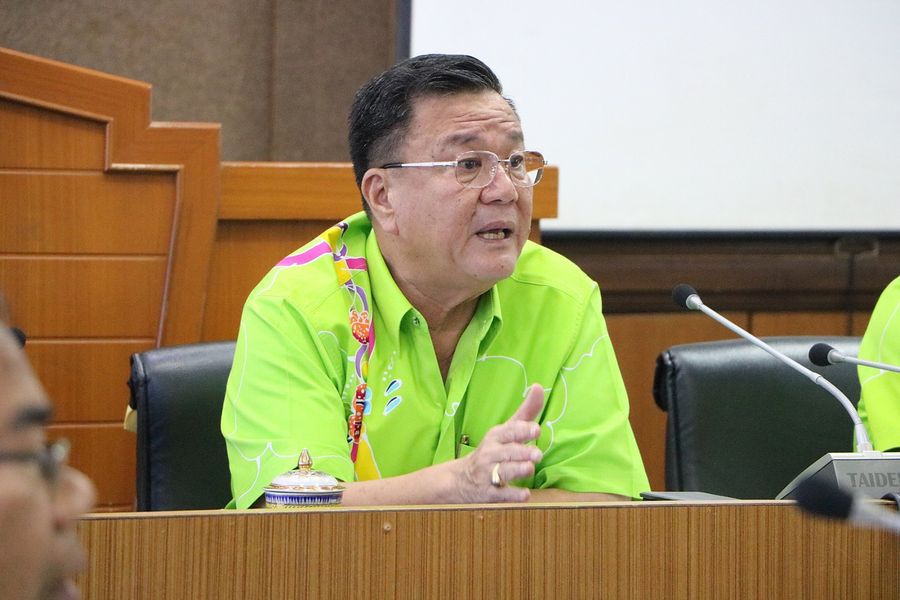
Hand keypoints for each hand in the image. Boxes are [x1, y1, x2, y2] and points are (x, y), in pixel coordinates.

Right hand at [453, 384, 543, 502]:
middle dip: (521, 453)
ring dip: (517, 470)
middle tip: (537, 454)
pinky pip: (501, 495)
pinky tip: (525, 495)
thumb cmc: (493, 450)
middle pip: (507, 452)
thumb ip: (526, 411)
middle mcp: (491, 454)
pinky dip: (512, 495)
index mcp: (496, 437)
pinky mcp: (489, 494)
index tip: (536, 429)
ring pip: (503, 472)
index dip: (522, 431)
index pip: (509, 432)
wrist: (461, 479)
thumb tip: (540, 387)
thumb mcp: (506, 430)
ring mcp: (488, 474)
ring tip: (529, 468)